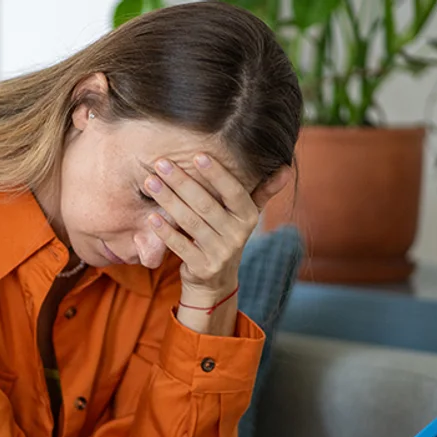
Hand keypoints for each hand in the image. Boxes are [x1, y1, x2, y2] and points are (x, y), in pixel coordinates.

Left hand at [144, 154, 290, 294]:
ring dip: (168, 200)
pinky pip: (180, 246)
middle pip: (206, 205)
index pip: (234, 192)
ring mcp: (220, 254)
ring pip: (190, 222)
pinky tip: (152, 216)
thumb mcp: (246, 216)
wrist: (215, 280)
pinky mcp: (202, 268)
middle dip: (182, 182)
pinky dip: (166, 231)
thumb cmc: (226, 236)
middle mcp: (237, 236)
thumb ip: (262, 191)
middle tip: (161, 164)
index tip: (198, 155)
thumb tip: (286, 169)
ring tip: (150, 182)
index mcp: (249, 218)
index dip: (217, 174)